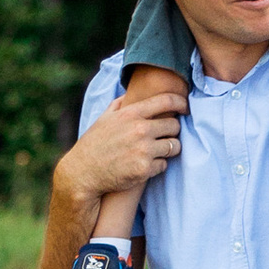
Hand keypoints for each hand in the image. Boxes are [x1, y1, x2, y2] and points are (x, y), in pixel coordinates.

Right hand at [59, 76, 185, 203]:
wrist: (83, 173)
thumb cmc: (93, 145)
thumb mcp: (103, 119)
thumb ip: (118, 105)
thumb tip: (129, 94)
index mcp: (131, 114)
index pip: (166, 101)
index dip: (181, 102)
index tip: (185, 107)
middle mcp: (140, 130)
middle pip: (174, 125)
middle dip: (172, 130)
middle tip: (166, 135)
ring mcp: (143, 150)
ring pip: (174, 146)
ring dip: (170, 149)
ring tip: (159, 151)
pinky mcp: (145, 169)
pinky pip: (164, 165)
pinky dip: (158, 165)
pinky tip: (147, 165)